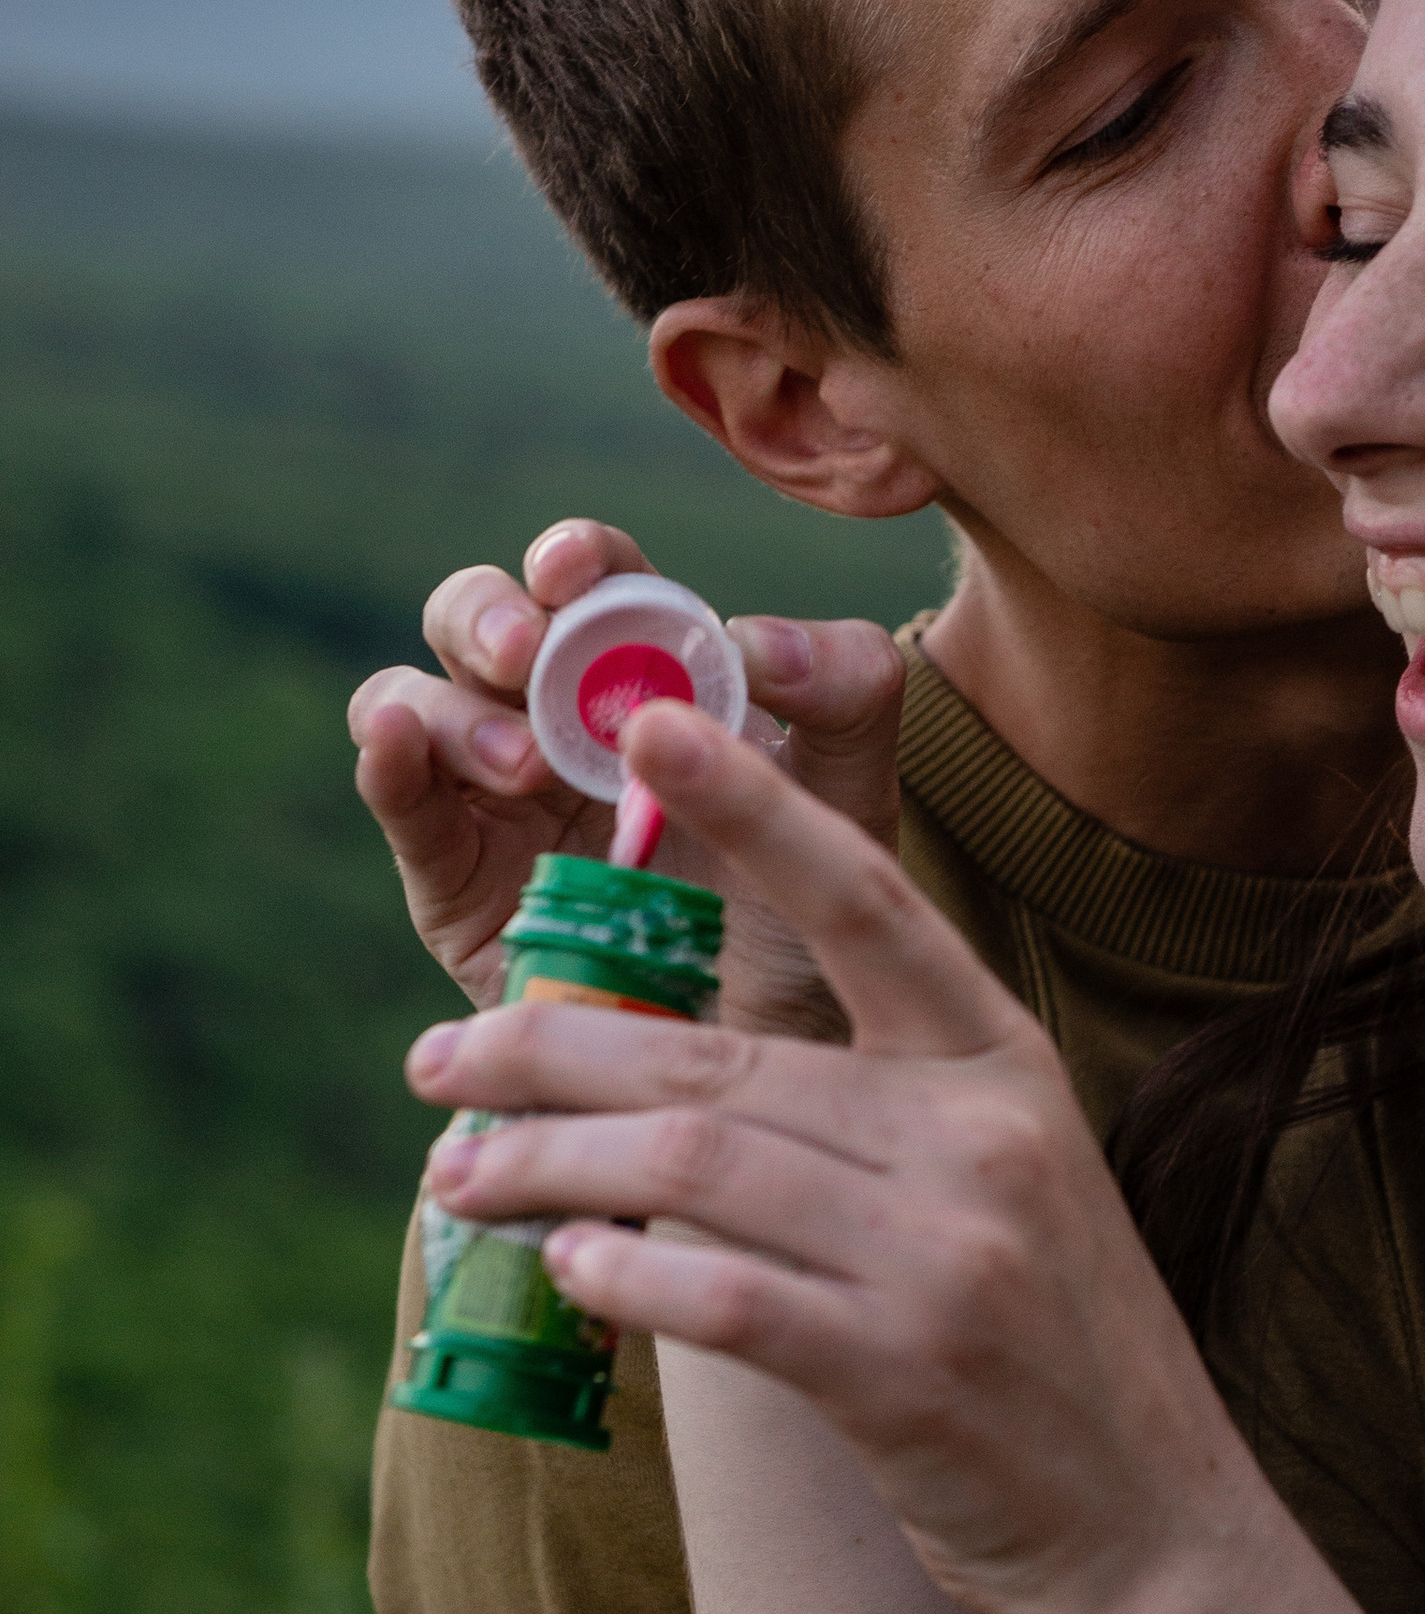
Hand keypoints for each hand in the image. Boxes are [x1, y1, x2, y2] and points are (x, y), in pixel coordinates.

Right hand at [350, 516, 904, 1015]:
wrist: (768, 1054)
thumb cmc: (813, 918)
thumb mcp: (851, 804)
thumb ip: (847, 698)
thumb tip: (756, 635)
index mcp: (647, 673)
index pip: (591, 583)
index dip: (572, 559)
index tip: (575, 574)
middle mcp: (554, 717)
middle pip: (477, 617)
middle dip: (490, 617)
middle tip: (529, 654)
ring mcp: (490, 795)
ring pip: (414, 695)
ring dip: (458, 709)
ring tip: (526, 768)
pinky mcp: (449, 877)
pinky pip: (400, 800)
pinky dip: (385, 759)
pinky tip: (397, 746)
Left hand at [401, 698, 1240, 1613]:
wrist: (1158, 1533)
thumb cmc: (1048, 1351)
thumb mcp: (1002, 1184)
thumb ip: (875, 1112)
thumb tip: (667, 1072)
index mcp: (1005, 1064)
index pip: (868, 900)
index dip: (758, 806)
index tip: (649, 727)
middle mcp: (982, 1140)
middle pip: (723, 1058)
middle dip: (550, 1054)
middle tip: (439, 1062)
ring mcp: (948, 1257)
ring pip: (697, 1170)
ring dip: (549, 1169)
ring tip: (461, 1176)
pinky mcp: (904, 1374)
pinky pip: (726, 1300)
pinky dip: (626, 1277)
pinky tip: (566, 1268)